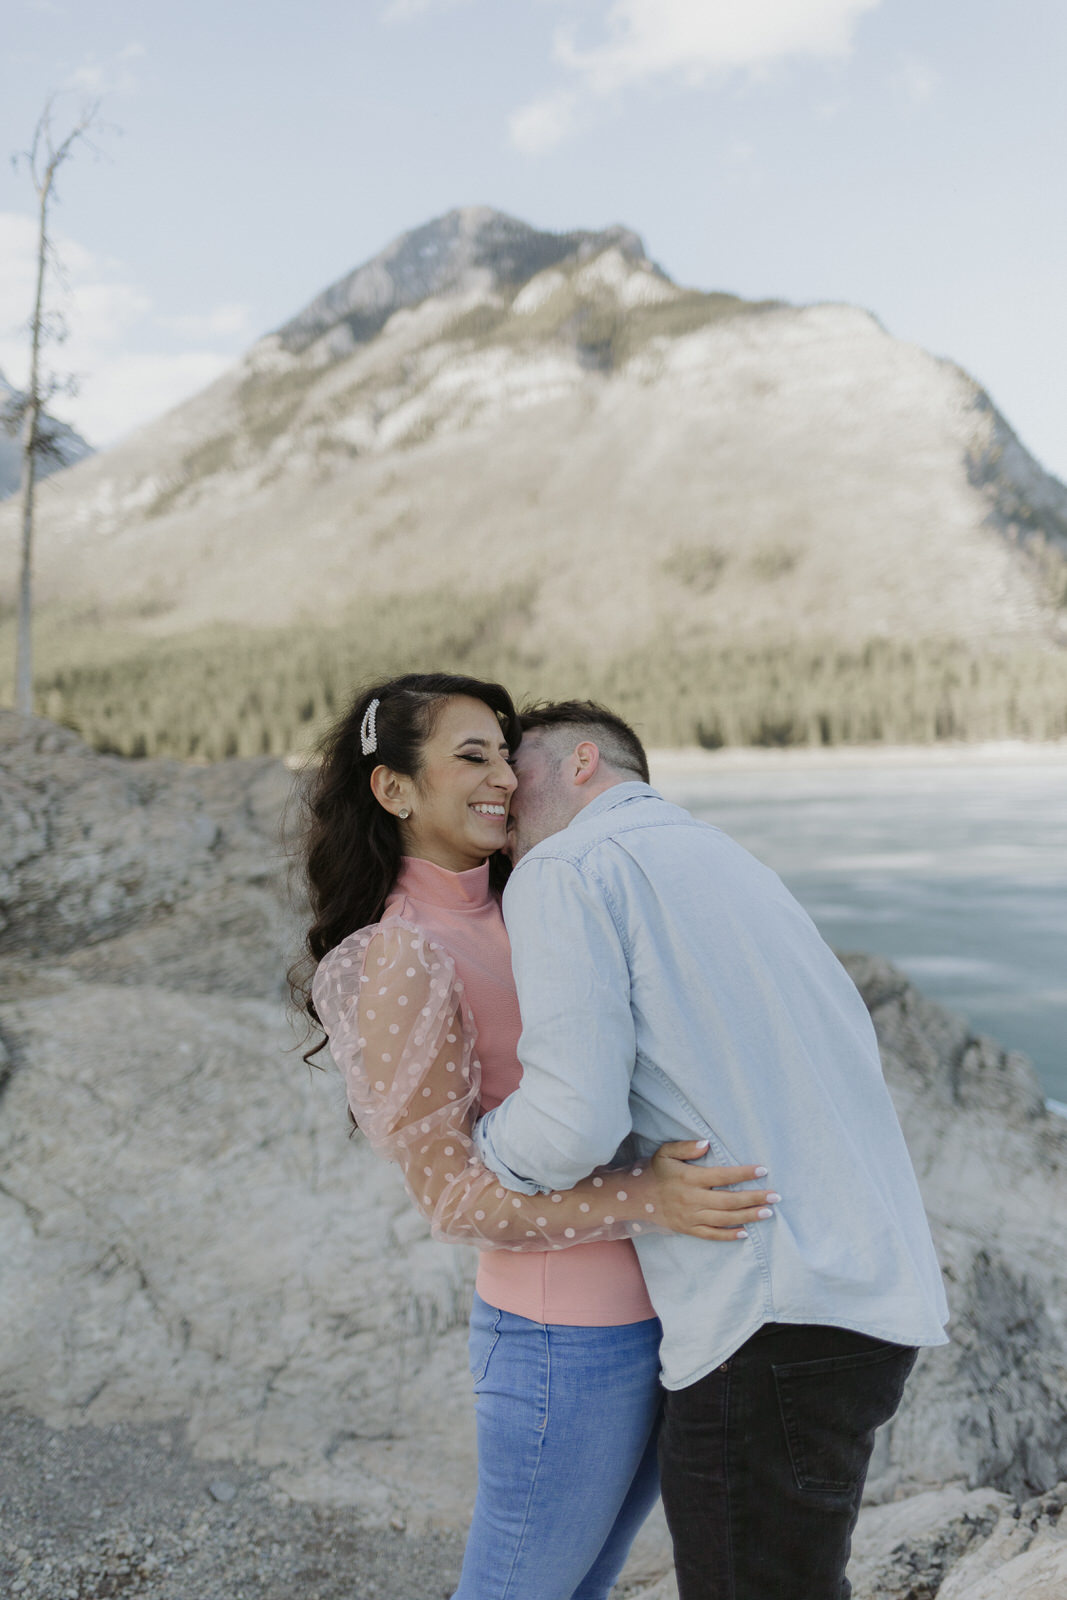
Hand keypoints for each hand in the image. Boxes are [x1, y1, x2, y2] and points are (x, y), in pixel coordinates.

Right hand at [650, 1140, 778, 1240]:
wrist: (635, 1197)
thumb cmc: (655, 1171)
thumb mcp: (666, 1152)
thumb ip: (686, 1147)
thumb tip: (707, 1144)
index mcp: (690, 1178)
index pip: (722, 1176)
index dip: (743, 1173)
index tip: (762, 1170)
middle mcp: (692, 1199)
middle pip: (729, 1201)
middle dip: (754, 1198)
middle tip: (775, 1196)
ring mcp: (691, 1216)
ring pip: (724, 1219)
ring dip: (748, 1216)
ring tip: (767, 1213)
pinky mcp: (688, 1229)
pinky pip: (711, 1234)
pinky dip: (728, 1235)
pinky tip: (745, 1232)